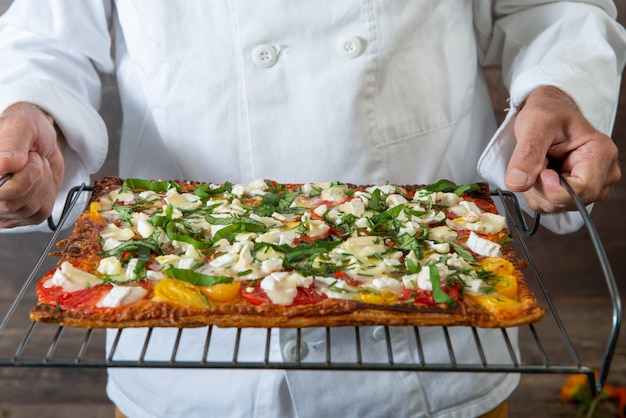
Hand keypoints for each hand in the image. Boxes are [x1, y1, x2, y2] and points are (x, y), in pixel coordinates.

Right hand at [0, 102, 64, 227]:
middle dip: (33, 177)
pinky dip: (48, 193)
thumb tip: (3, 166)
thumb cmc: (27, 130)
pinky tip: (40, 179)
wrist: (42, 140)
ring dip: (42, 183)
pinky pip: (41, 212)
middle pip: (10, 204)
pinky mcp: (22, 215)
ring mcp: (3, 208)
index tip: (26, 160)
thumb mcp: (21, 126)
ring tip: (36, 166)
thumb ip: (11, 143)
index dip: (16, 181)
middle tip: (33, 158)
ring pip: (29, 208)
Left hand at [504, 86, 620, 212]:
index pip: (583, 189)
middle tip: (536, 160)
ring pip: (555, 206)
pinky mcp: (574, 193)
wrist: (549, 113)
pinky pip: (548, 205)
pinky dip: (536, 192)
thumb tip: (517, 183)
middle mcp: (602, 173)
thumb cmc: (548, 113)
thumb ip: (527, 154)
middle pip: (568, 201)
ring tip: (540, 162)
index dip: (554, 188)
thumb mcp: (535, 125)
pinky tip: (539, 172)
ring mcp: (590, 186)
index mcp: (600, 153)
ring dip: (537, 189)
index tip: (539, 172)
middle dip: (541, 187)